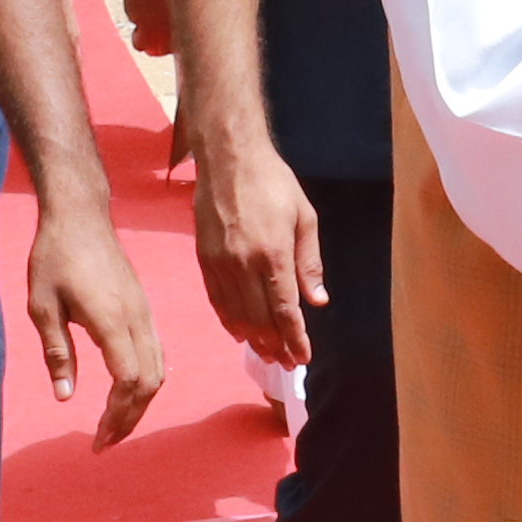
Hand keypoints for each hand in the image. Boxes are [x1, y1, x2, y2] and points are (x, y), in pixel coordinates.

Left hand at [19, 179, 163, 447]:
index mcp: (112, 322)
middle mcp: (138, 320)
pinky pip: (157, 353)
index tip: (97, 439)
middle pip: (150, 383)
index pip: (130, 383)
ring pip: (159, 370)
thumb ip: (57, 353)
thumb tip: (66, 397)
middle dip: (131, 418)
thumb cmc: (54, 257)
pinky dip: (146, 381)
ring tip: (116, 423)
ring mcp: (146, 312)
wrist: (80, 214)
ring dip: (140, 402)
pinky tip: (127, 391)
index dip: (118, 417)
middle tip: (105, 441)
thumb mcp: (42, 306)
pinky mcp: (145, 307)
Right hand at [189, 125, 323, 372]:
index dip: (294, 338)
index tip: (302, 358)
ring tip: (267, 353)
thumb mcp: (304, 218)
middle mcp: (244, 264)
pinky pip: (216, 299)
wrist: (229, 158)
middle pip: (259, 319)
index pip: (285, 310)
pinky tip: (238, 332)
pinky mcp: (204, 258)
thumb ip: (309, 263)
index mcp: (273, 254)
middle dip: (275, 345)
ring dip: (253, 339)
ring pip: (236, 314)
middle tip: (286, 362)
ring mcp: (220, 263)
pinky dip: (228, 320)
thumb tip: (317, 301)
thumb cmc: (273, 183)